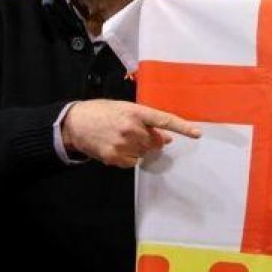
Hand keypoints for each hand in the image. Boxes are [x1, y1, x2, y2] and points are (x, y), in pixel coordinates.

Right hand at [61, 99, 199, 167]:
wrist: (74, 123)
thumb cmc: (102, 112)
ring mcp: (122, 143)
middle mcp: (131, 127)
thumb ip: (147, 122)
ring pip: (144, 153)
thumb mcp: (125, 109)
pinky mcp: (114, 156)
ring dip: (139, 148)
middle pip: (155, 141)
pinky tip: (116, 147)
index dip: (183, 127)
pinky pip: (133, 162)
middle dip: (151, 139)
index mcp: (136, 112)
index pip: (165, 119)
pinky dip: (129, 157)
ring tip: (121, 138)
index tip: (197, 133)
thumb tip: (167, 137)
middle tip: (136, 133)